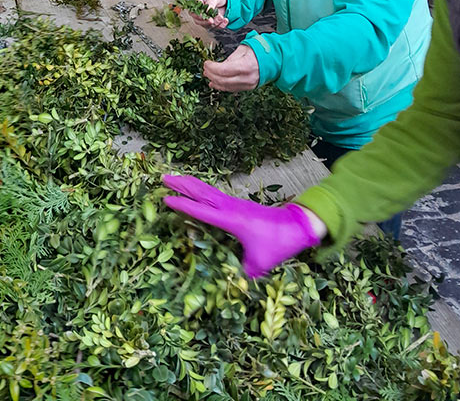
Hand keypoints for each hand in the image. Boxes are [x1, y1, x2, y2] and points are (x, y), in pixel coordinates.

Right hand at [162, 174, 324, 277]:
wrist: (297, 225)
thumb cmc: (279, 242)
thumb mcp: (260, 263)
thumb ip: (243, 272)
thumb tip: (231, 282)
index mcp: (232, 220)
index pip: (202, 211)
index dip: (184, 205)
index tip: (166, 199)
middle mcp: (230, 208)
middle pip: (202, 192)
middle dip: (182, 184)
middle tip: (163, 179)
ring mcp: (235, 204)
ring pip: (208, 190)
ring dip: (191, 183)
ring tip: (174, 178)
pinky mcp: (239, 205)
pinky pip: (215, 194)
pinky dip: (202, 189)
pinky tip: (197, 191)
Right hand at [193, 0, 228, 28]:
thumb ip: (210, 3)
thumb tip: (206, 11)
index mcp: (196, 4)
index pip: (193, 12)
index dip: (197, 15)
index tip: (203, 16)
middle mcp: (199, 13)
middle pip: (199, 21)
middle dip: (206, 22)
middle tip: (212, 20)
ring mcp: (206, 19)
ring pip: (208, 26)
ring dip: (215, 23)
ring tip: (221, 17)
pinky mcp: (214, 22)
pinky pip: (217, 27)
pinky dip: (221, 25)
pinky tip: (225, 20)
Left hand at [204, 43, 258, 91]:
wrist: (274, 60)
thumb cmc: (259, 52)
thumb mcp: (243, 49)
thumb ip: (230, 58)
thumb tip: (218, 65)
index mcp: (245, 66)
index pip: (223, 70)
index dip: (212, 68)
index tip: (206, 63)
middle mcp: (246, 78)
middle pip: (223, 80)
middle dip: (211, 75)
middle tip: (205, 69)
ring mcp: (248, 85)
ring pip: (226, 87)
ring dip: (215, 82)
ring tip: (208, 75)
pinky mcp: (248, 88)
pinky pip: (232, 89)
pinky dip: (222, 87)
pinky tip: (215, 83)